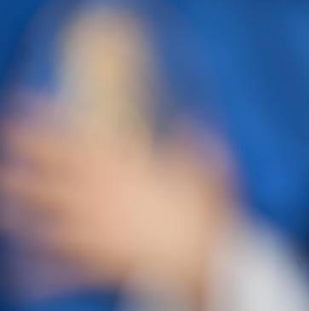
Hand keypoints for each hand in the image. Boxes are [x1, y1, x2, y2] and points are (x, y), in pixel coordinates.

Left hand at [0, 99, 235, 302]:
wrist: (201, 258)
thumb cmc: (205, 209)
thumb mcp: (208, 165)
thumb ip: (194, 144)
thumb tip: (192, 121)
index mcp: (123, 170)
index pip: (74, 142)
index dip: (44, 124)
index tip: (20, 106)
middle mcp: (99, 197)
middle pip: (50, 176)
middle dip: (22, 159)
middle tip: (1, 140)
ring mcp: (93, 230)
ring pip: (46, 217)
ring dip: (19, 209)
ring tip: (1, 199)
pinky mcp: (97, 262)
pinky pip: (63, 270)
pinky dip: (43, 276)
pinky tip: (24, 282)